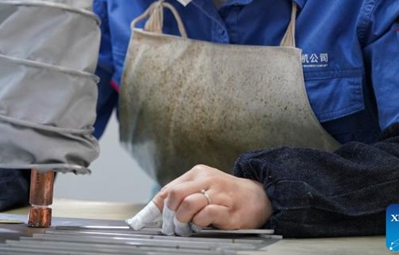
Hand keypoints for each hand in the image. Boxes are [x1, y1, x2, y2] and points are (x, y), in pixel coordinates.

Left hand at [156, 164, 271, 231]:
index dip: (153, 208)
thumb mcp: (203, 185)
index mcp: (198, 173)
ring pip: (188, 205)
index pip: (169, 190)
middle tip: (175, 224)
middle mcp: (208, 181)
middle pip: (175, 195)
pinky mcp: (230, 211)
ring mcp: (220, 195)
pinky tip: (204, 224)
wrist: (260, 196)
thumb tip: (158, 208)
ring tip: (189, 225)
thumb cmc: (227, 193)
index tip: (139, 222)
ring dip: (184, 220)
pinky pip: (207, 215)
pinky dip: (200, 223)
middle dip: (171, 214)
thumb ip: (182, 193)